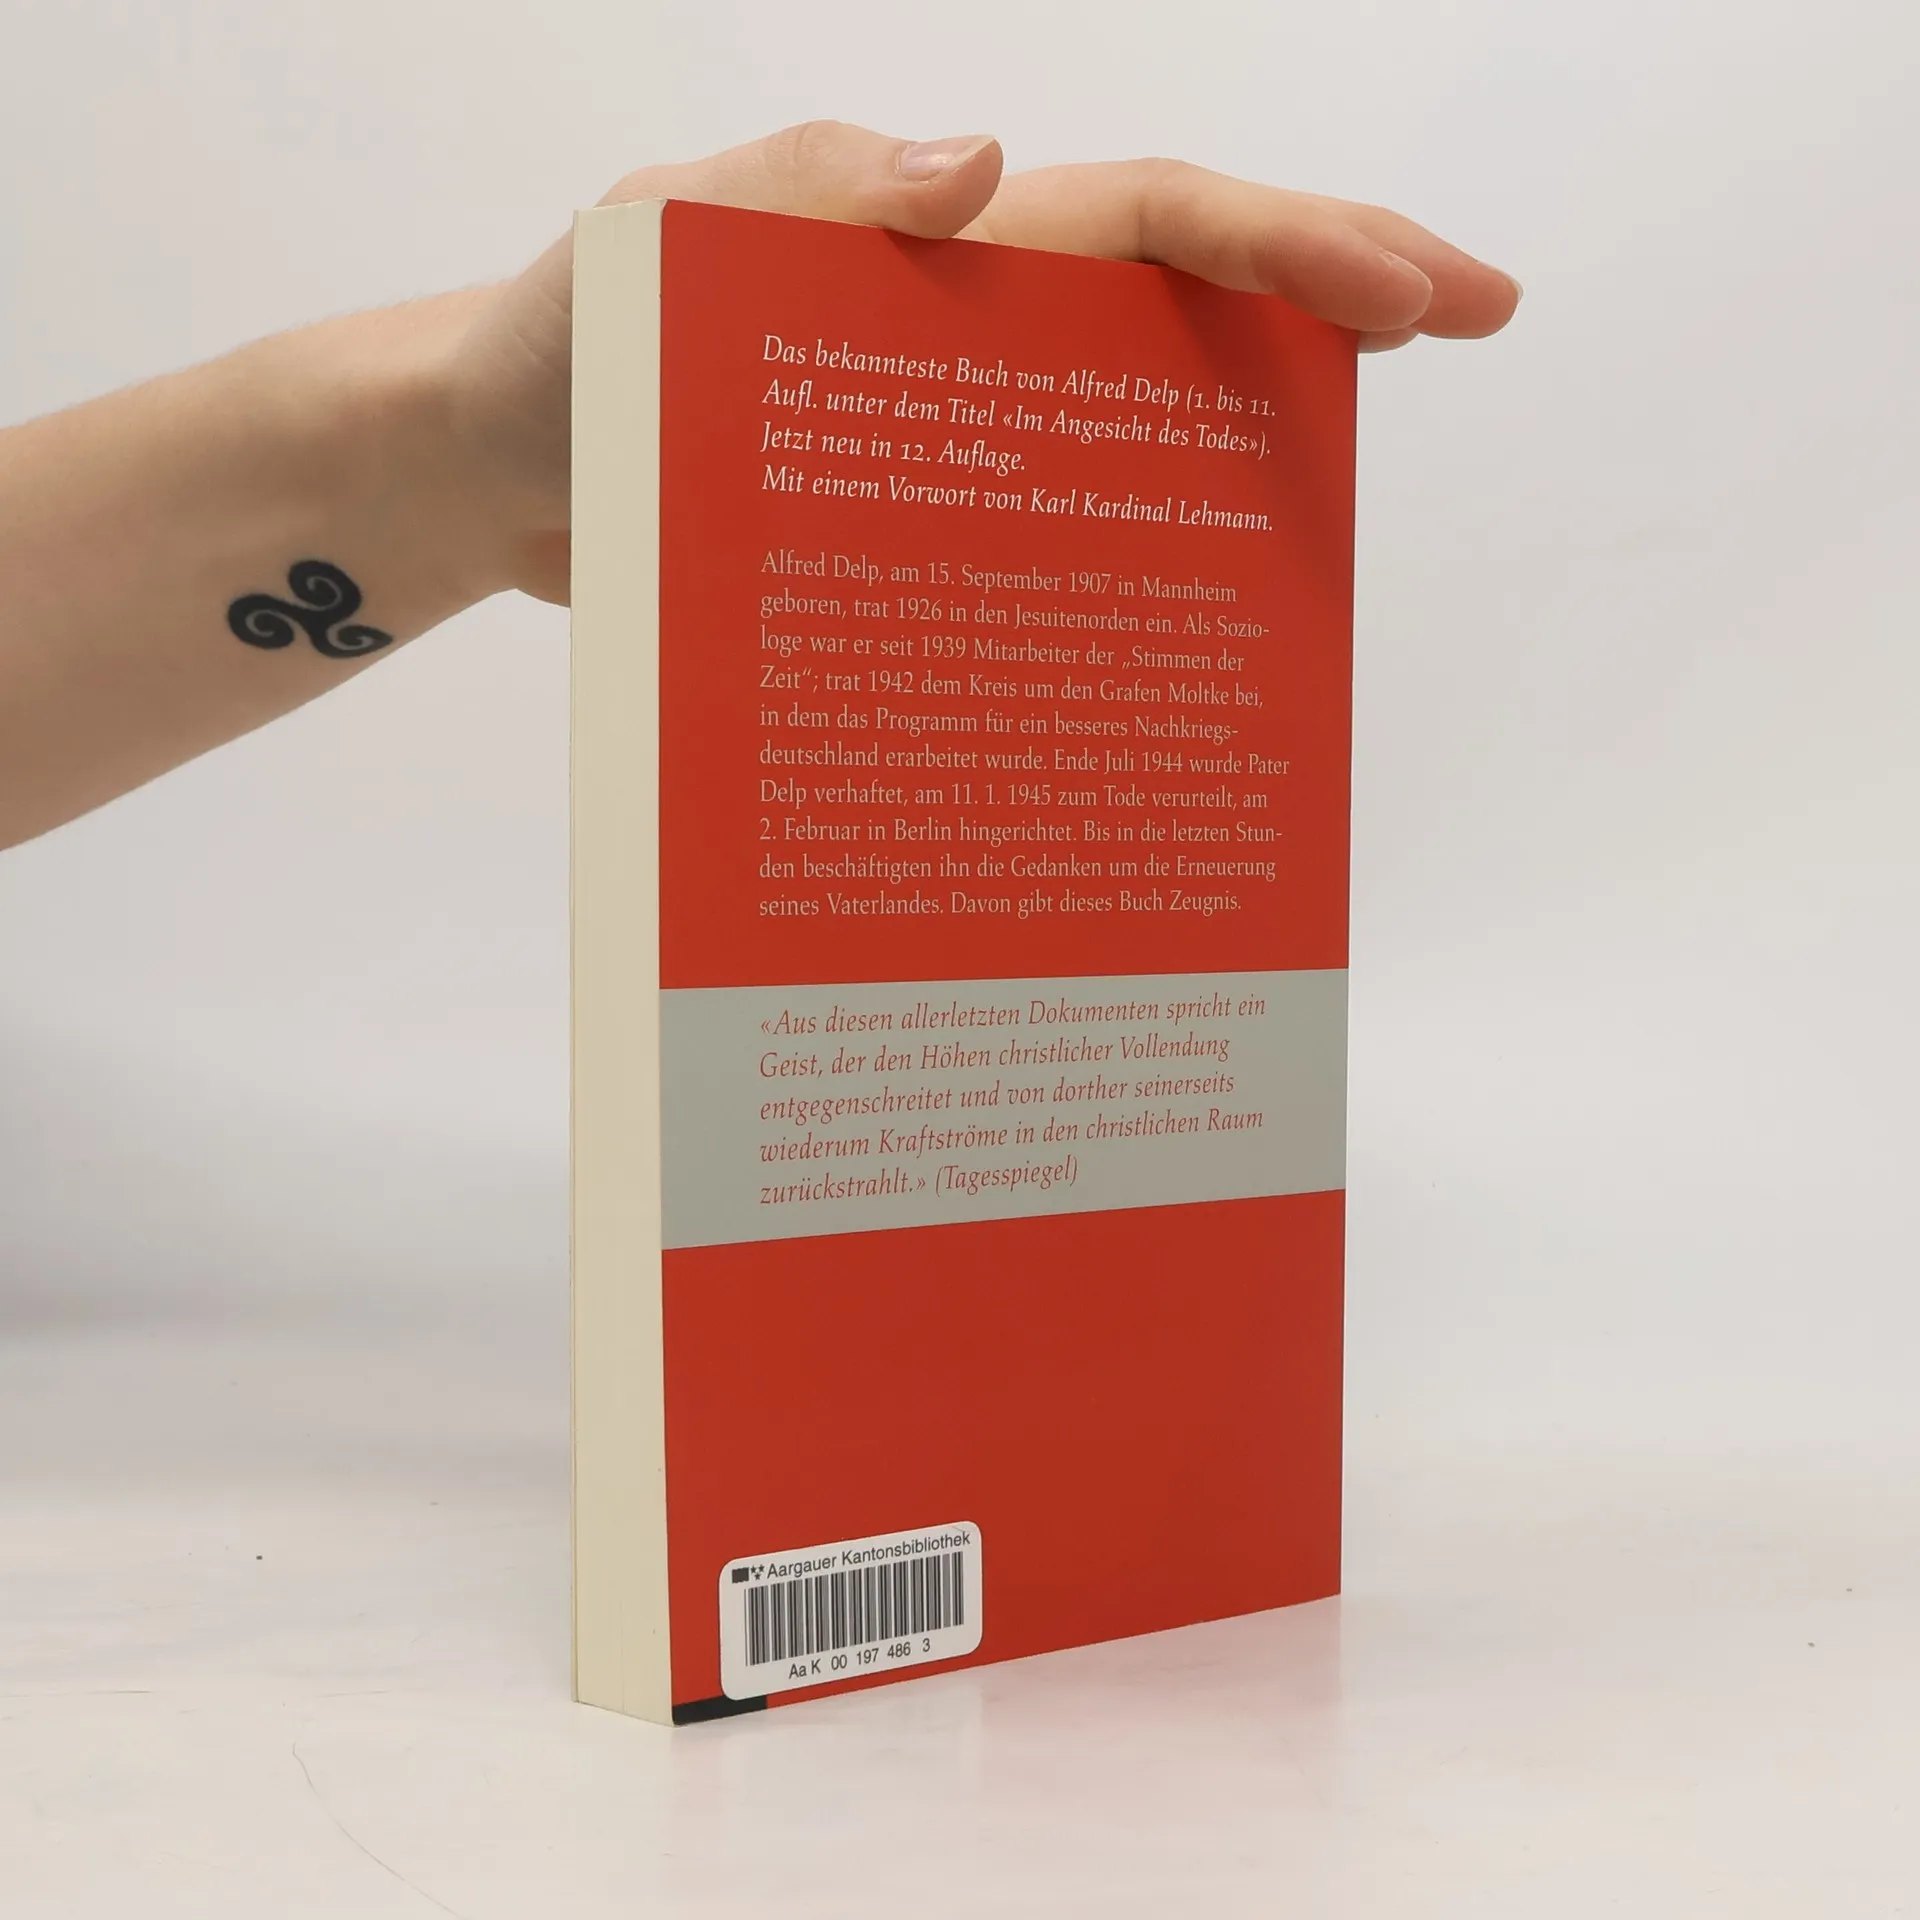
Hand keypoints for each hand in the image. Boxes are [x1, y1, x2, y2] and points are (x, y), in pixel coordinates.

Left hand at [451, 121, 1520, 603]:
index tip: (1424, 289)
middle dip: (1328, 303)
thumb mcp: (649, 247)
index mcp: (928, 250)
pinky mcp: (908, 532)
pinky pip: (1038, 534)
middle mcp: (961, 331)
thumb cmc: (546, 353)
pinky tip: (1172, 636)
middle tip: (1463, 329)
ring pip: (1128, 426)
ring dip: (1244, 441)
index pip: (1145, 220)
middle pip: (1177, 305)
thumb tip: (989, 171)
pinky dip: (1115, 567)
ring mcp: (944, 438)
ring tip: (1348, 502)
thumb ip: (795, 196)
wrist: (483, 485)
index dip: (1290, 241)